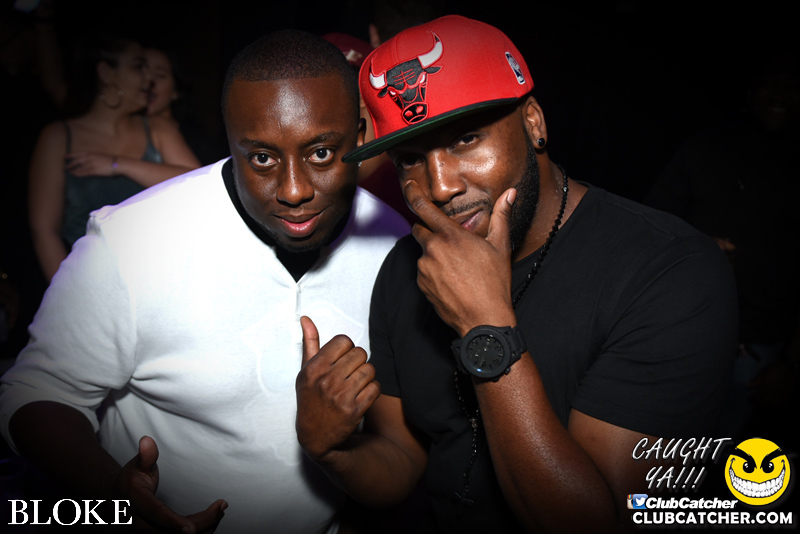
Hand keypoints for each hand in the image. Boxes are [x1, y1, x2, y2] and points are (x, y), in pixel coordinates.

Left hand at [65, 151, 116, 176]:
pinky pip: (83, 172)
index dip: (71, 155)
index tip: (65, 156)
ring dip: (72, 168)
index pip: (78, 153)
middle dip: (70, 163)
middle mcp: (90, 158)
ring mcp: (91, 164)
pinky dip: (77, 173)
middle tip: (65, 166)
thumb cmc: (112, 160)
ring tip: (68, 171)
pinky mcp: (94, 170)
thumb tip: (90, 160)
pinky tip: (74, 174)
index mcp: (92, 153)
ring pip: (78, 166)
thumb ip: (94, 157)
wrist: (118, 164)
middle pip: (77, 160)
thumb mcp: (101, 156)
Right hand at [114, 436, 226, 532]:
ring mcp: (147, 533)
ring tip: (220, 510)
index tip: (191, 529)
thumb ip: (145, 456)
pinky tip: (212, 518)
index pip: (154, 514)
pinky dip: (199, 530)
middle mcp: (139, 524)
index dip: (172, 522)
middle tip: (222, 506)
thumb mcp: (136, 466)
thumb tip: (147, 440)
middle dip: (200, 522)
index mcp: (134, 504)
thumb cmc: (130, 481)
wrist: (116, 502)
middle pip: (171, 532)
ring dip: (204, 527)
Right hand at [295, 316, 379, 461]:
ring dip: (366, 375)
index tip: (342, 358)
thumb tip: (306, 318)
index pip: (344, 341)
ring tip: (356, 383)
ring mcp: (341, 396)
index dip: (347, 348)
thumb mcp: (305, 372)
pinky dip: (372, 390)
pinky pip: (376, 387)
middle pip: (360, 353)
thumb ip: (310, 344)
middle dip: (358, 361)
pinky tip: (361, 394)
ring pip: (370, 369)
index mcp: (314, 368)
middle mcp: (327, 381)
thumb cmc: (310, 399)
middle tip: (350, 372)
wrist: (315, 435)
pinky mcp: (355, 410)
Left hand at [405, 180, 516, 335]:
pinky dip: (433, 272)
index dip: (413, 194)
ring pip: (424, 253)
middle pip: (419, 230)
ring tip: (457, 268)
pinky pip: (424, 272)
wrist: (483, 319)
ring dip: (434, 255)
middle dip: (430, 231)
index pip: (423, 208)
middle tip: (450, 241)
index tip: (409, 186)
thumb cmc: (494, 283)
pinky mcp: (422, 285)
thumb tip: (510, 193)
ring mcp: (424, 269)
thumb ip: (502, 215)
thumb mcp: (501, 246)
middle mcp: (432, 250)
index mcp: (450, 235)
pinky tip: (452, 281)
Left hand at [747, 360, 797, 407]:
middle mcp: (773, 392)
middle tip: (754, 405)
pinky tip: (774, 406)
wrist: (789, 368)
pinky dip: (778, 406)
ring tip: (763, 406)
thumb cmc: (774, 369)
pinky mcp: (788, 394)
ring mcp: (781, 394)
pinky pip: (783, 403)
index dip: (752, 400)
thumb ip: (756, 381)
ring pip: (774, 404)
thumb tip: (748, 387)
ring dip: (767, 407)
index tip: (748, 400)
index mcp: (766, 387)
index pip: (757, 396)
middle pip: (765, 402)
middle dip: (758, 405)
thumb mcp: (763, 373)